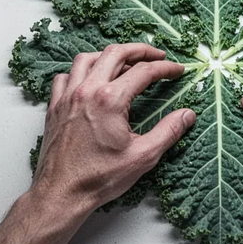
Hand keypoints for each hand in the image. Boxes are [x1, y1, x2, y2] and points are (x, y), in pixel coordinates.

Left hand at [32, 43, 195, 213]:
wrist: (61, 193)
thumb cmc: (98, 178)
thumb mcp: (143, 156)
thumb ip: (168, 131)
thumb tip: (187, 115)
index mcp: (110, 99)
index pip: (144, 71)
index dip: (165, 68)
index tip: (177, 70)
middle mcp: (86, 91)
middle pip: (115, 53)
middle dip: (140, 50)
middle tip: (156, 54)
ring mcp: (67, 97)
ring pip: (87, 58)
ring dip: (108, 55)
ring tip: (124, 60)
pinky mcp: (55, 107)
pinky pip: (64, 77)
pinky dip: (79, 71)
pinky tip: (88, 79)